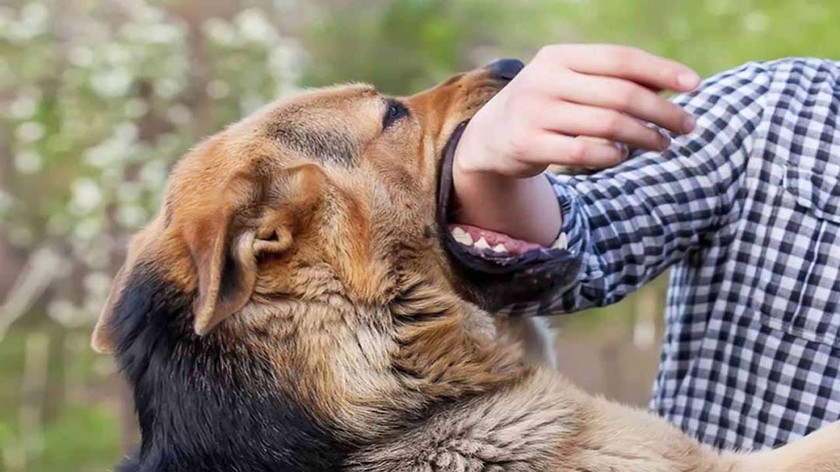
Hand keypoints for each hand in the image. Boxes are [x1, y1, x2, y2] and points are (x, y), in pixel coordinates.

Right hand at [453, 45, 700, 245]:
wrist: (489, 137)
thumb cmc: (545, 106)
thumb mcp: (570, 83)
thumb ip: (611, 81)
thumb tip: (672, 86)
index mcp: (559, 56)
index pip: (620, 59)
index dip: (661, 71)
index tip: (695, 86)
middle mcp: (544, 80)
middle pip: (620, 94)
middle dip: (662, 111)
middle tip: (688, 126)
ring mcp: (534, 113)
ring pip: (608, 125)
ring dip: (645, 137)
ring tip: (664, 143)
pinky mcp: (528, 145)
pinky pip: (585, 153)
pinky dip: (612, 156)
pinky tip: (622, 156)